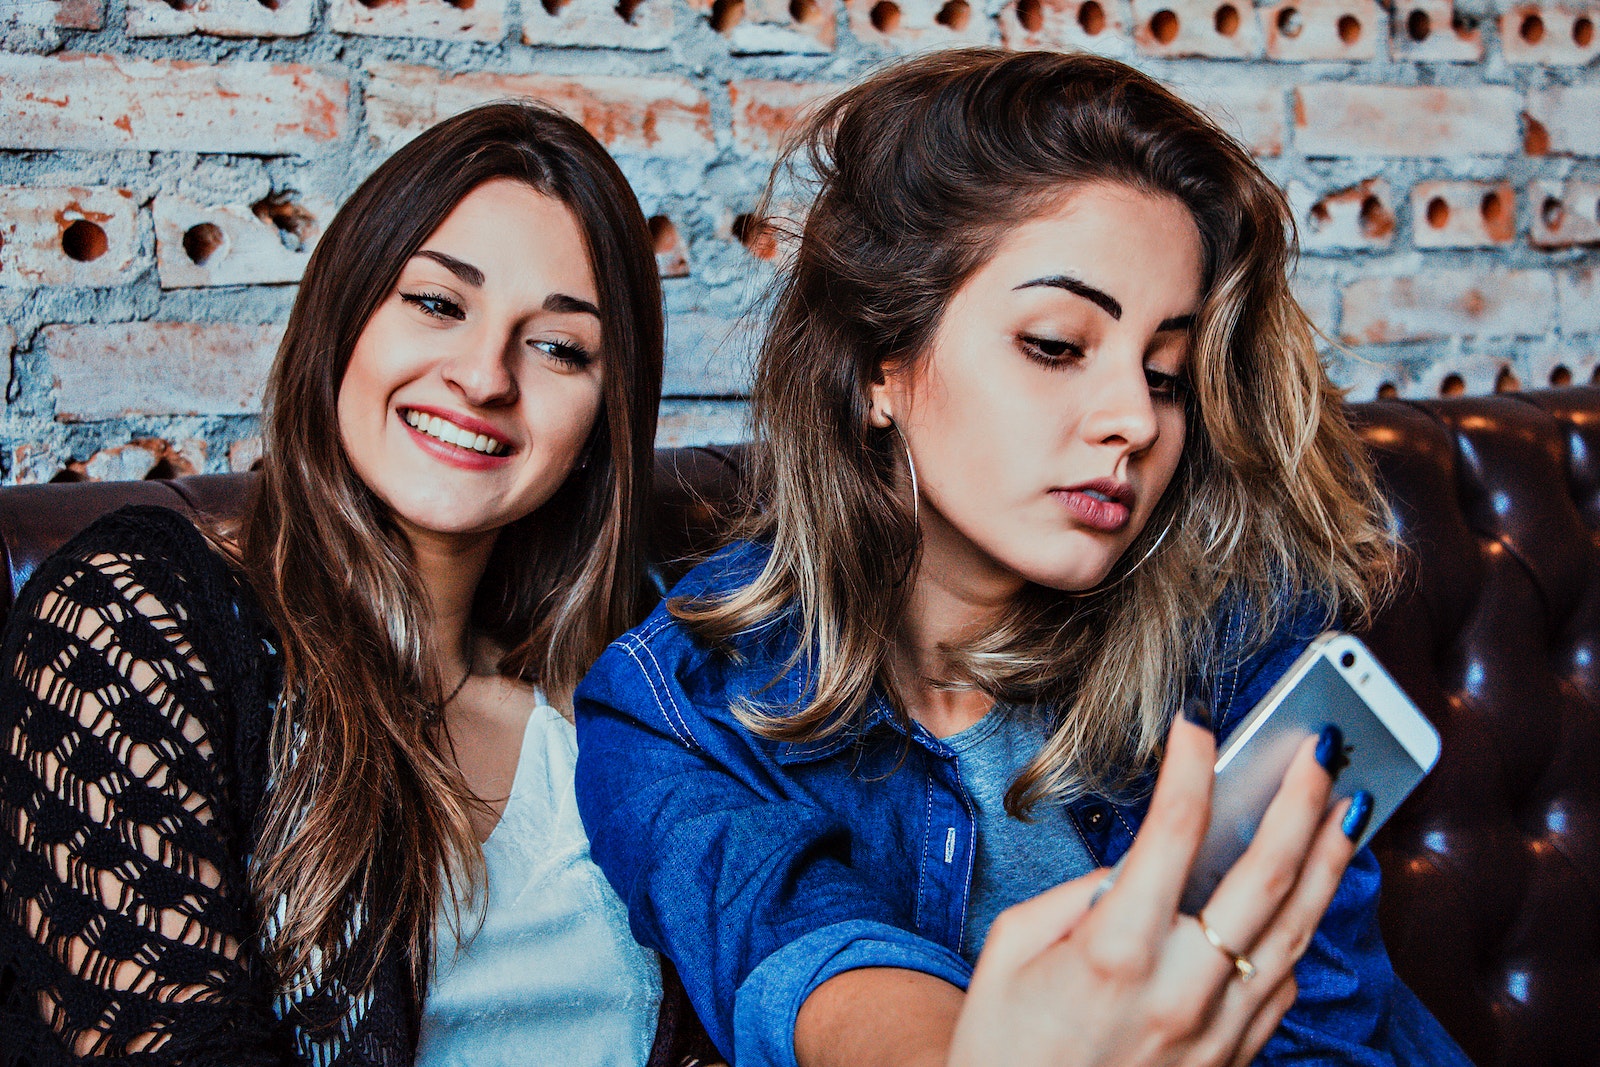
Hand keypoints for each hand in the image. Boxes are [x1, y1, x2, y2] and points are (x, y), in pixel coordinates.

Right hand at [946, 712, 1358, 1066]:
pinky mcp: (1234, 1059)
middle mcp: (1181, 991)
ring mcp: (1218, 1030)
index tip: (1196, 731)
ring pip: (1296, 928)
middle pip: (1265, 876)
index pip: (1173, 836)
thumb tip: (1135, 869)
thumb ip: (1075, 898)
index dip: (1191, 771)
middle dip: (1298, 801)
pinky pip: (1284, 982)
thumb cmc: (1005, 1046)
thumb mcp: (1010, 953)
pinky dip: (1302, 928)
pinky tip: (1307, 893)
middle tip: (1317, 750)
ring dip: (1328, 860)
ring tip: (1346, 806)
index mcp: (1115, 954)